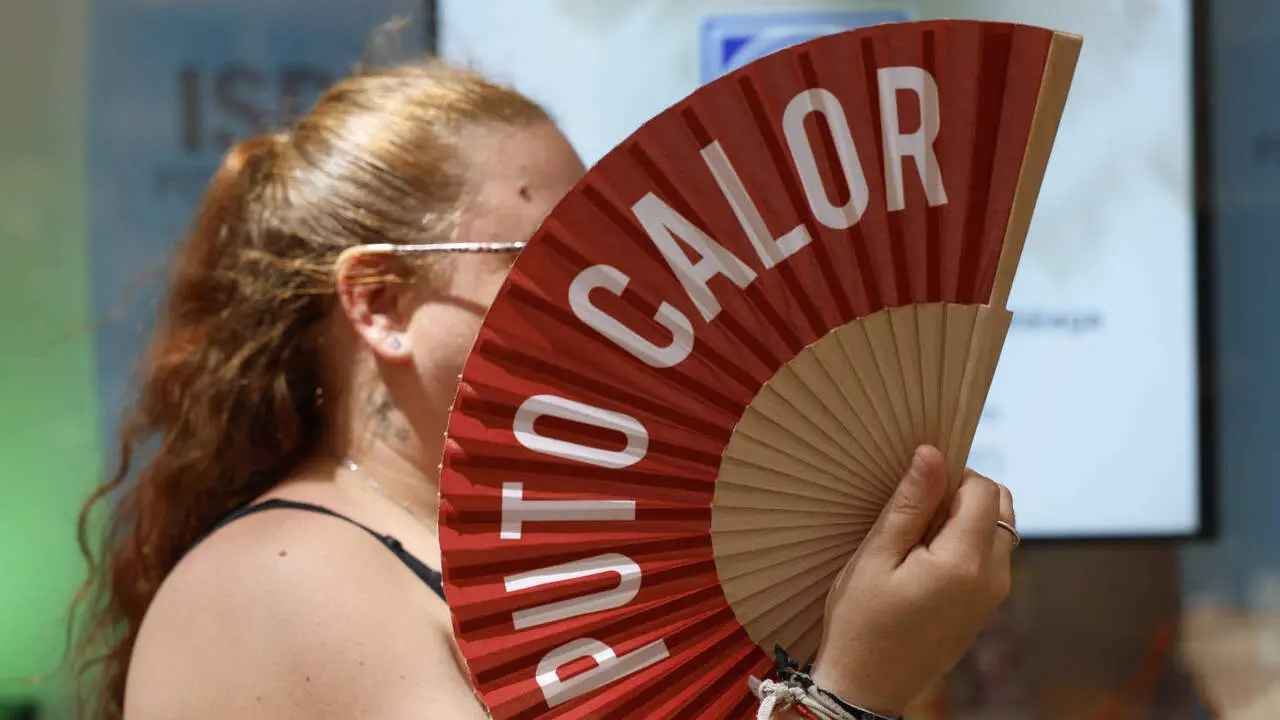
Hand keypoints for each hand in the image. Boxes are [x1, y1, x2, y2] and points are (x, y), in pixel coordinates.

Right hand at [808, 445, 1015, 716]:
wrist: (866, 687)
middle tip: (916, 513)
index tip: (915, 490)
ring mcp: (993, 597)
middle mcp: (991, 579)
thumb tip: (932, 453)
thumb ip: (910, 503)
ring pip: (999, 530)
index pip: (982, 489)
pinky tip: (925, 562)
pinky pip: (991, 557)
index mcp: (963, 562)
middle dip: (965, 494)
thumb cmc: (860, 622)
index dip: (951, 476)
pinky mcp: (985, 608)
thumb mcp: (876, 556)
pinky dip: (967, 544)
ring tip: (918, 539)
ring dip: (967, 519)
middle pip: (1001, 505)